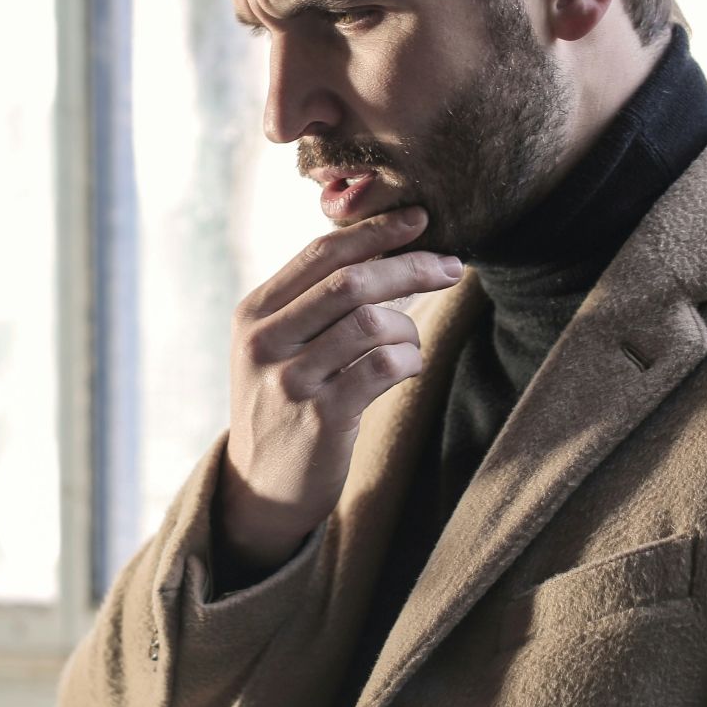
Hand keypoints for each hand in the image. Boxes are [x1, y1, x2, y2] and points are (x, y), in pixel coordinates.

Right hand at [216, 207, 462, 571]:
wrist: (260, 487)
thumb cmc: (284, 404)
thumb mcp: (277, 347)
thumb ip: (312, 302)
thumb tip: (383, 249)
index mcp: (255, 312)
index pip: (321, 253)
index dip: (375, 231)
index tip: (419, 219)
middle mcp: (266, 341)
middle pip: (351, 281)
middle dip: (410, 266)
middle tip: (452, 266)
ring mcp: (290, 380)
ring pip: (372, 323)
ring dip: (408, 327)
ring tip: (411, 343)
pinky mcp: (320, 418)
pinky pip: (383, 367)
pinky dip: (409, 360)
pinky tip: (407, 368)